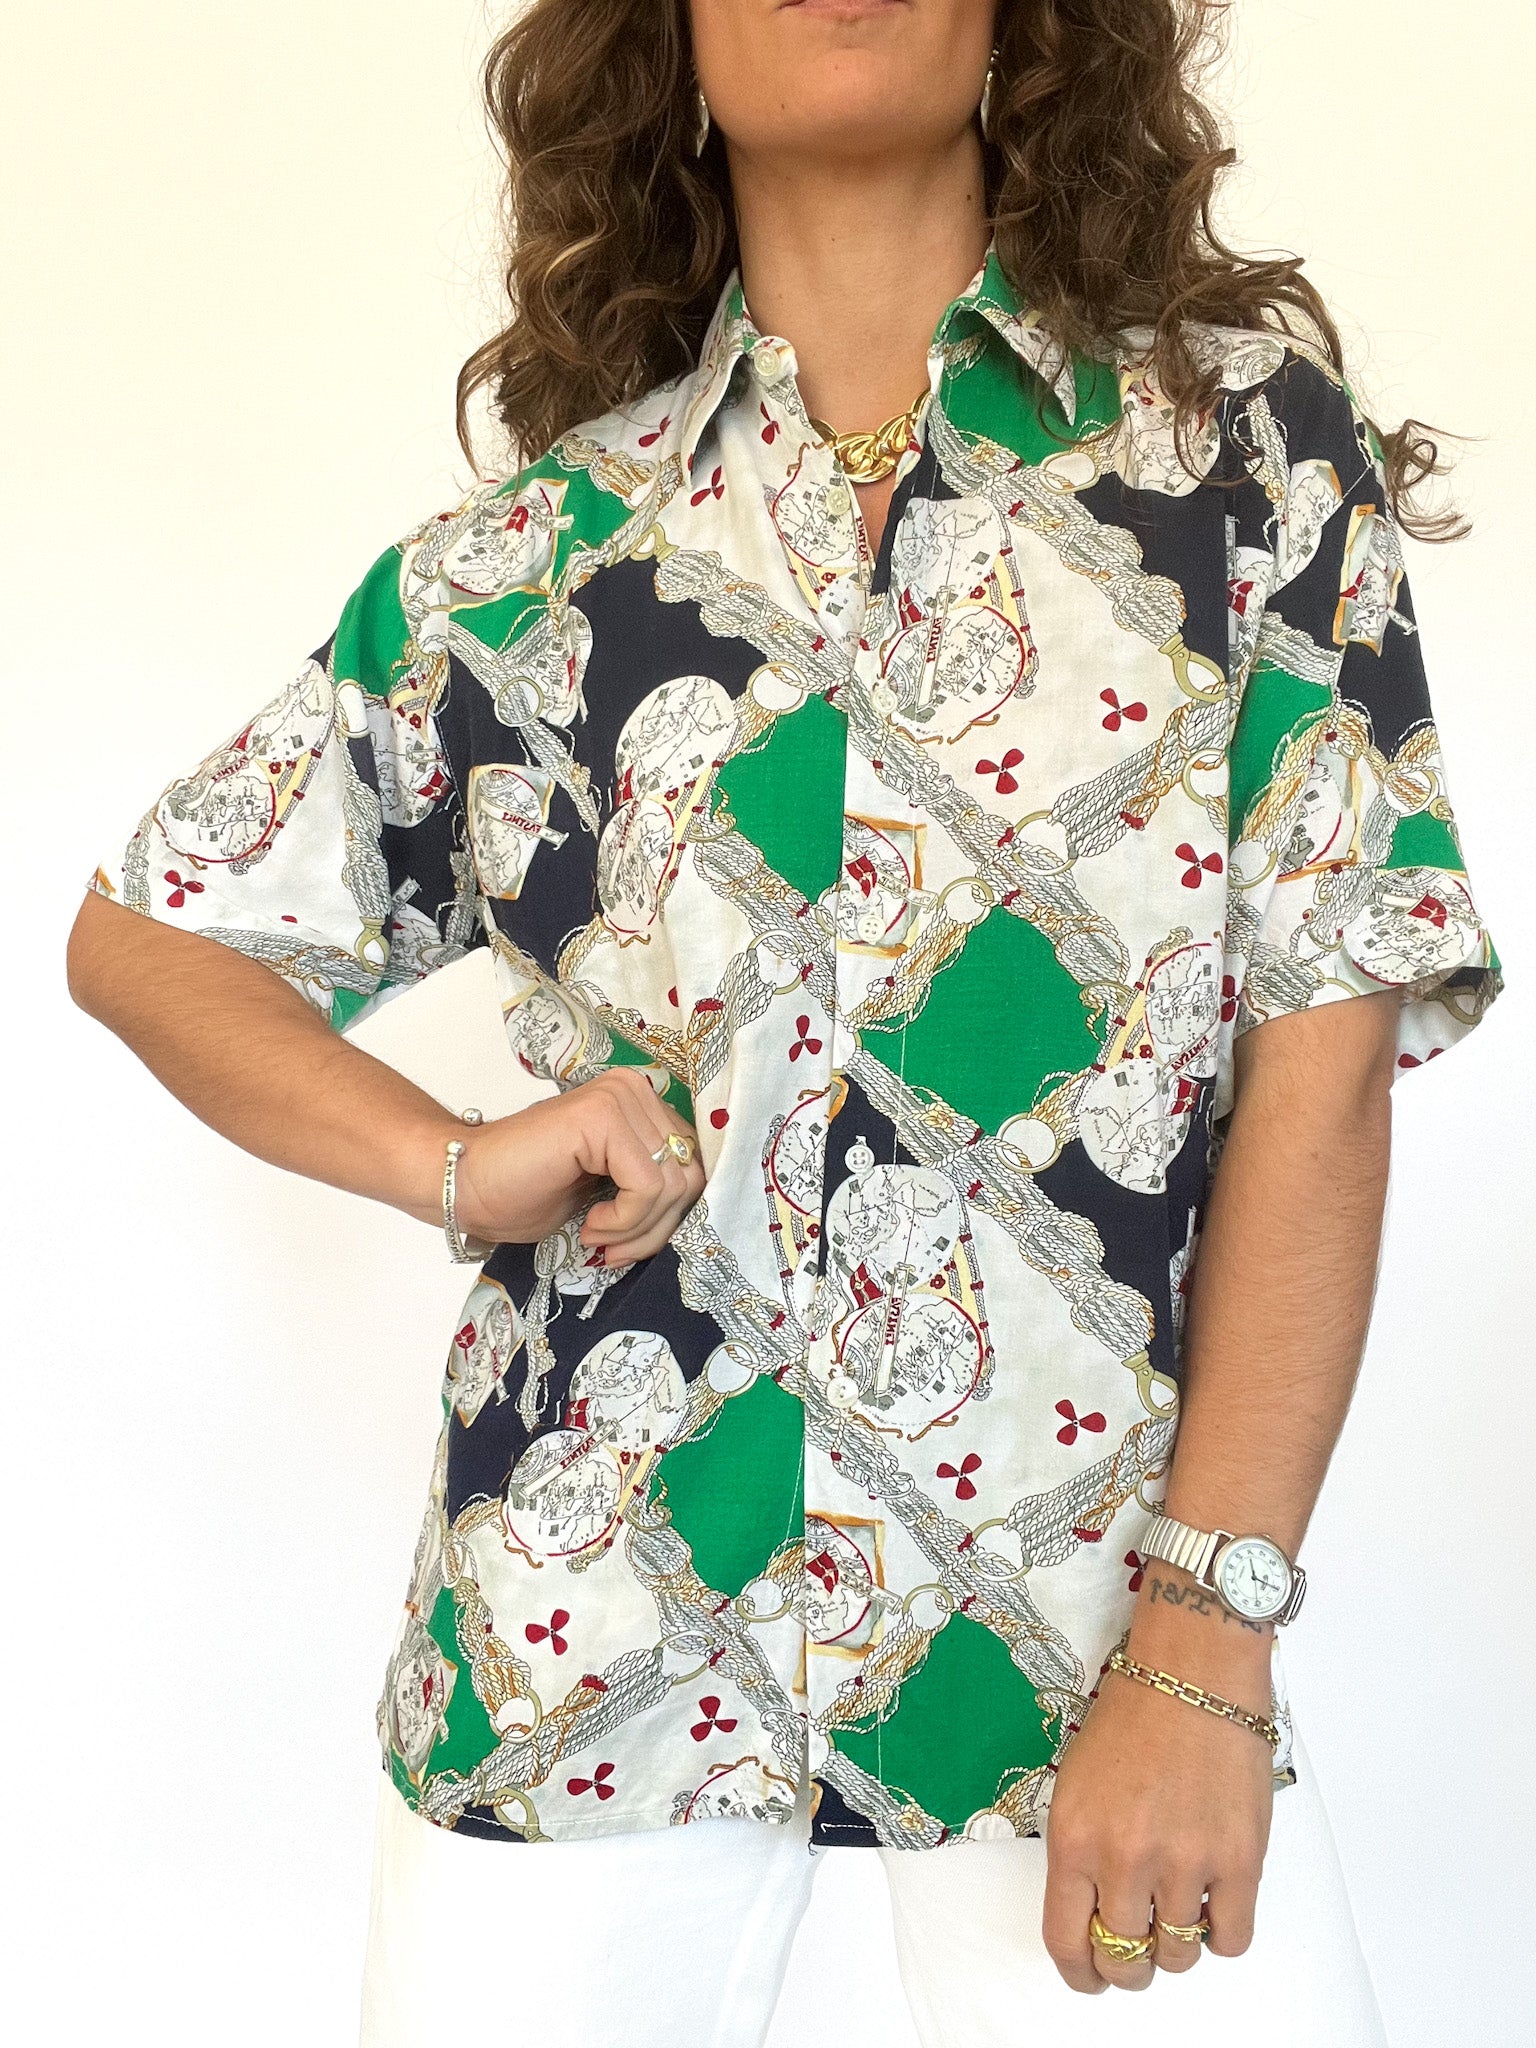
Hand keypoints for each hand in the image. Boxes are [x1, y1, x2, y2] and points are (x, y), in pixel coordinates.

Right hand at [448, 1067, 705, 1264]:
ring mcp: (619, 1097)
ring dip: (637, 1229)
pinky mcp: (602, 1116)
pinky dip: (624, 1220)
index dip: (671, 1217)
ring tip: (597, 1236)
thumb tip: (698, 1214)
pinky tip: (590, 1224)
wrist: (464, 1184)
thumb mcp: (608, 1192)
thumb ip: (650, 1188)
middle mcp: (635, 1090)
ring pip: (673, 1185)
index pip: (693, 1165)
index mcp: (640, 1103)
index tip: (629, 1244)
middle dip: (657, 1228)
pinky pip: (648, 1186)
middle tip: (612, 1248)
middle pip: (690, 1175)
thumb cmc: (525, 1192)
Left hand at [1042, 1570, 1276, 1993]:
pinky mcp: (1239, 1860)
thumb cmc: (1133, 1715)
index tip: (1090, 1976)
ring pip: (1178, 1955)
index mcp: (1075, 1839)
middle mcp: (1125, 1858)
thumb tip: (1094, 1913)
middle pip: (1124, 1959)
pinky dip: (1222, 1932)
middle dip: (1128, 1965)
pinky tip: (1214, 1901)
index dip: (1081, 1973)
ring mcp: (1185, 1863)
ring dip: (1176, 1944)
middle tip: (1138, 1947)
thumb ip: (1081, 1852)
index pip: (1067, 1941)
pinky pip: (1231, 1939)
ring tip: (1177, 1907)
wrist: (1193, 1671)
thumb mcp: (1076, 1783)